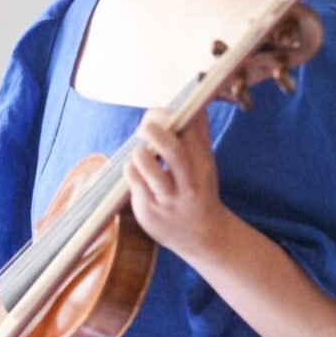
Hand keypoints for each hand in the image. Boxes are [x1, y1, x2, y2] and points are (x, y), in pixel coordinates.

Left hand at [126, 107, 228, 261]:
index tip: (159, 114)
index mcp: (203, 161)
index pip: (192, 129)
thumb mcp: (205, 161)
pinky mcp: (151, 211)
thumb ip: (198, 132)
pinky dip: (130, 170)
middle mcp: (190, 181)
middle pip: (174, 152)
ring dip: (140, 154)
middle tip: (145, 127)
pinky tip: (134, 170)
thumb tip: (194, 100)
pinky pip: (135, 184)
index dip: (171, 114)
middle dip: (156, 132)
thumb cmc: (199, 190)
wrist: (204, 237)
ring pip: (150, 170)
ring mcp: (170, 198)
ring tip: (141, 153)